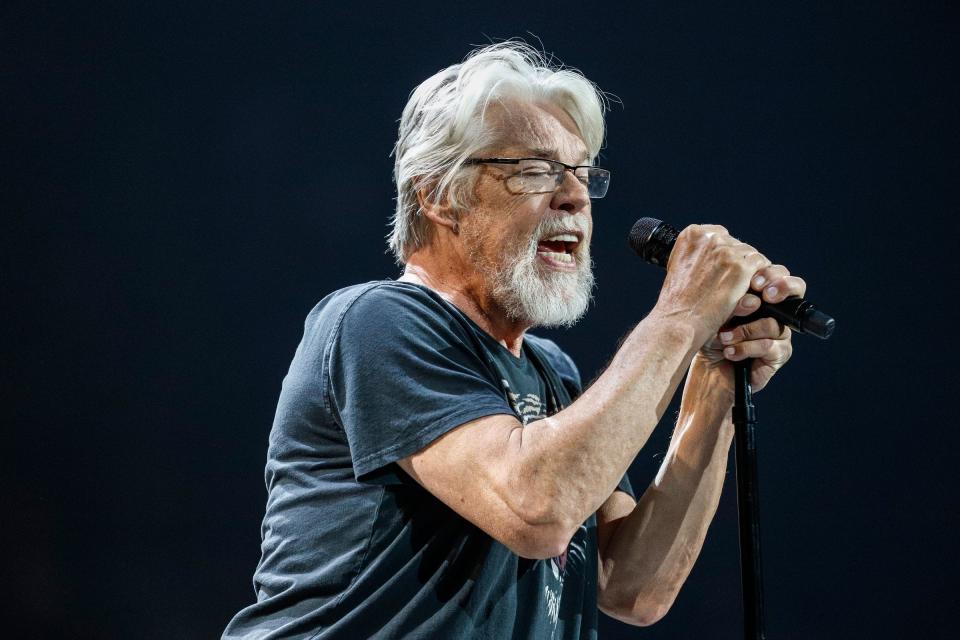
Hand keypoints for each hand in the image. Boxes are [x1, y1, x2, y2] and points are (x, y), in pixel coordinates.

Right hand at [653, 225, 770, 345]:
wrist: (678, 322)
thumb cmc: (677, 303)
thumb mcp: (679, 267)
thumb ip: (697, 255)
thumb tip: (718, 254)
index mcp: (692, 234)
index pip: (719, 235)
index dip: (723, 253)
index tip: (721, 268)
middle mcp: (710, 239)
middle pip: (736, 244)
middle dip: (737, 262)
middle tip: (731, 282)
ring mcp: (726, 253)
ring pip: (750, 254)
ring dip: (749, 271)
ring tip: (740, 288)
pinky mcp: (740, 268)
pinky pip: (760, 265)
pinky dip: (759, 278)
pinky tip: (751, 289)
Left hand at [694, 264, 805, 392]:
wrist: (707, 369)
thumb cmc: (710, 337)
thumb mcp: (715, 314)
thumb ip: (733, 303)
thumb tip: (752, 300)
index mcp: (761, 295)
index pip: (778, 274)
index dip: (771, 274)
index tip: (755, 283)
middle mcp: (776, 312)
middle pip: (795, 289)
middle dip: (781, 288)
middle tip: (765, 296)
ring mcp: (780, 333)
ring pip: (773, 324)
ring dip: (745, 331)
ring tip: (725, 338)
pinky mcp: (780, 354)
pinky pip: (769, 346)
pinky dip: (746, 348)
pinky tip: (730, 352)